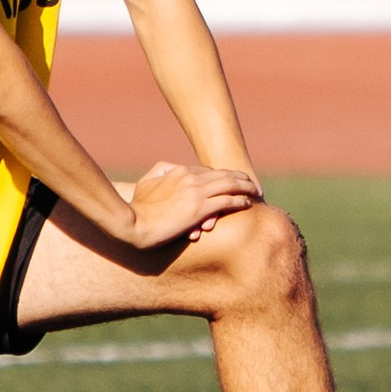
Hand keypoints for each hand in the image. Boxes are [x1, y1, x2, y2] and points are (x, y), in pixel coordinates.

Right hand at [123, 160, 261, 248]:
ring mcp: (197, 193)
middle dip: (239, 177)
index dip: (221, 175)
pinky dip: (240, 201)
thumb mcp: (146, 182)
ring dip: (245, 187)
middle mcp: (191, 178)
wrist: (135, 224)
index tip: (230, 180)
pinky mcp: (200, 209)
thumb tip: (170, 167)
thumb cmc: (138, 207)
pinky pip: (227, 202)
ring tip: (254, 190)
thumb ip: (160, 171)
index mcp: (178, 170)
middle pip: (222, 174)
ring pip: (229, 185)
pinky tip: (247, 204)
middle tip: (250, 182)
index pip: (207, 170)